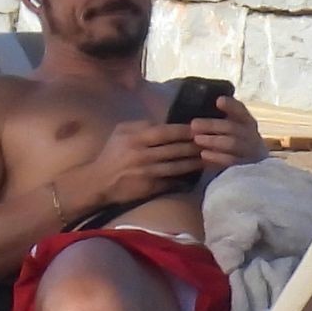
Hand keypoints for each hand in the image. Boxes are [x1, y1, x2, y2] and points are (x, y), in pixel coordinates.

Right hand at [71, 119, 206, 209]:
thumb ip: (141, 125)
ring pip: (178, 166)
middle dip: (195, 146)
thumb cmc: (112, 154)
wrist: (99, 182)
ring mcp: (148, 173)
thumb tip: (164, 122)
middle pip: (176, 149)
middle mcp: (143, 155)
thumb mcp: (121, 132)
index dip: (185, 130)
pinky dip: (185, 178)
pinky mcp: (150, 188)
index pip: (166, 132)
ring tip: (210, 157)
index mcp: (136, 138)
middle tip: (212, 142)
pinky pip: (172, 181)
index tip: (200, 128)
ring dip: (195, 162)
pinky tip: (196, 174)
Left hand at [186, 95, 269, 168]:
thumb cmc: (235, 138)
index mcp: (246, 120)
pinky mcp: (244, 165)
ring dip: (213, 140)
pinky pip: (231, 161)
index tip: (218, 101)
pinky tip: (203, 154)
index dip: (231, 105)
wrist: (252, 162)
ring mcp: (249, 150)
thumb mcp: (233, 125)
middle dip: (212, 125)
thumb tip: (200, 104)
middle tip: (194, 124)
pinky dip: (217, 157)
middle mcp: (250, 133)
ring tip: (197, 139)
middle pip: (232, 127)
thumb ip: (222, 116)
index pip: (240, 110)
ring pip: (232, 143)